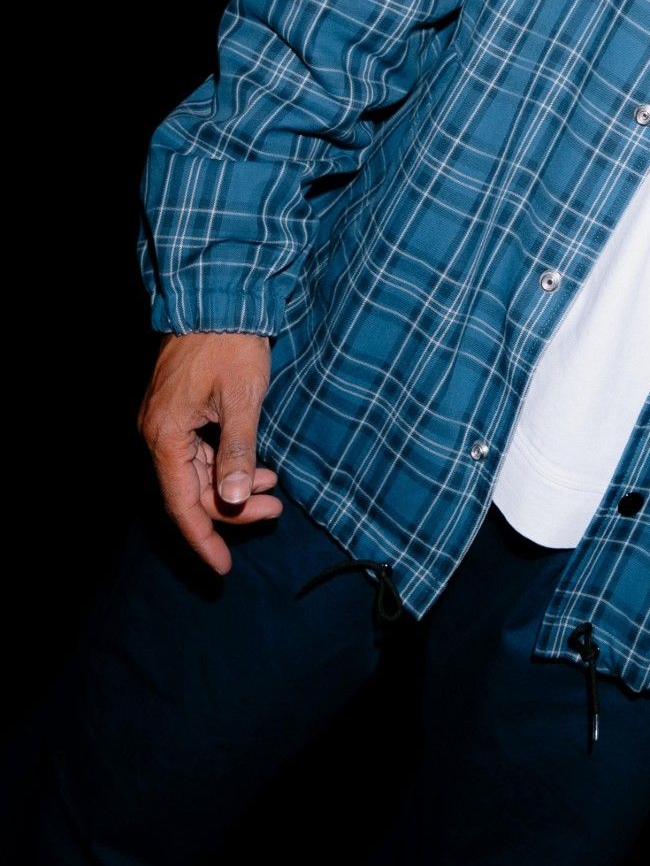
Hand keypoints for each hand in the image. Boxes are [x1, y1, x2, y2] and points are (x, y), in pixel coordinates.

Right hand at [137, 332, 279, 573]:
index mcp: (165, 435)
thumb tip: (233, 499)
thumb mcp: (243, 398)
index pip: (183, 504)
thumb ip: (238, 450)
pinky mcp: (178, 411)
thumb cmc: (231, 344)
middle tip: (275, 511)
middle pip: (193, 491)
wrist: (218, 296)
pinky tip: (257, 466)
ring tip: (272, 487)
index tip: (223, 569)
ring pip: (198, 473)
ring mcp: (166, 422)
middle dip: (233, 509)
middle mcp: (158, 433)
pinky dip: (228, 464)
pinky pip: (200, 453)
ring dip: (233, 486)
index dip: (204, 538)